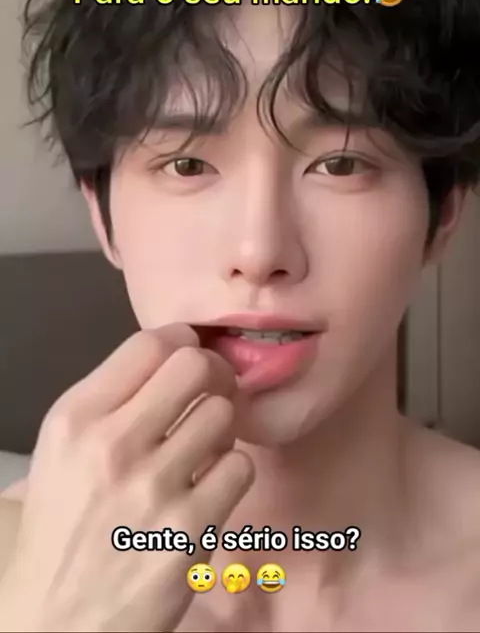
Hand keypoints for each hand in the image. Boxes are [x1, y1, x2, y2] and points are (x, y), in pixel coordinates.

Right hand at [0, 324, 253, 631]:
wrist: (56, 624)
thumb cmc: (61, 531)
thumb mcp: (60, 452)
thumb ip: (110, 401)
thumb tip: (171, 358)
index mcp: (76, 418)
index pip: (150, 343)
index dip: (180, 343)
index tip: (188, 357)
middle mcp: (112, 444)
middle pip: (195, 366)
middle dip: (210, 375)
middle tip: (209, 394)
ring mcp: (153, 487)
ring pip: (224, 413)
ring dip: (220, 429)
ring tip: (203, 449)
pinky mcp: (189, 530)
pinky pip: (239, 467)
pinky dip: (229, 475)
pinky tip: (208, 490)